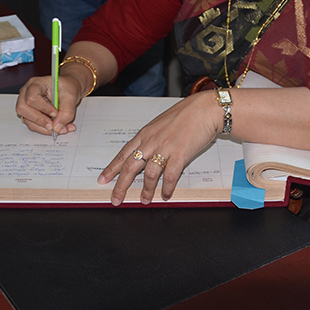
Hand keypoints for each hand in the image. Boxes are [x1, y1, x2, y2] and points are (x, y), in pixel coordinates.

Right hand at [16, 74, 83, 134]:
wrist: (67, 90)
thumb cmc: (67, 88)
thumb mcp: (71, 97)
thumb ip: (66, 112)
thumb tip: (57, 127)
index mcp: (36, 84)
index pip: (32, 97)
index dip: (43, 108)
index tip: (55, 113)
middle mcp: (27, 93)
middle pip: (23, 109)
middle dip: (40, 120)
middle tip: (54, 125)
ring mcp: (26, 104)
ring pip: (27, 120)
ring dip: (44, 128)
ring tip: (61, 128)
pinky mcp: (29, 114)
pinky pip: (32, 125)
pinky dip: (45, 129)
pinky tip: (57, 127)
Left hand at [98, 90, 220, 205]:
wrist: (206, 108)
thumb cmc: (188, 113)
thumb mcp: (163, 123)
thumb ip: (153, 137)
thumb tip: (148, 151)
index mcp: (146, 134)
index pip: (124, 154)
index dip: (112, 168)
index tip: (103, 179)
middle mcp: (152, 142)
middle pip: (130, 167)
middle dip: (121, 186)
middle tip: (116, 199)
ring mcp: (165, 148)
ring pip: (149, 174)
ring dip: (146, 190)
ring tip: (145, 200)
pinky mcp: (180, 155)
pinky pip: (170, 176)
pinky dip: (167, 188)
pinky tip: (166, 194)